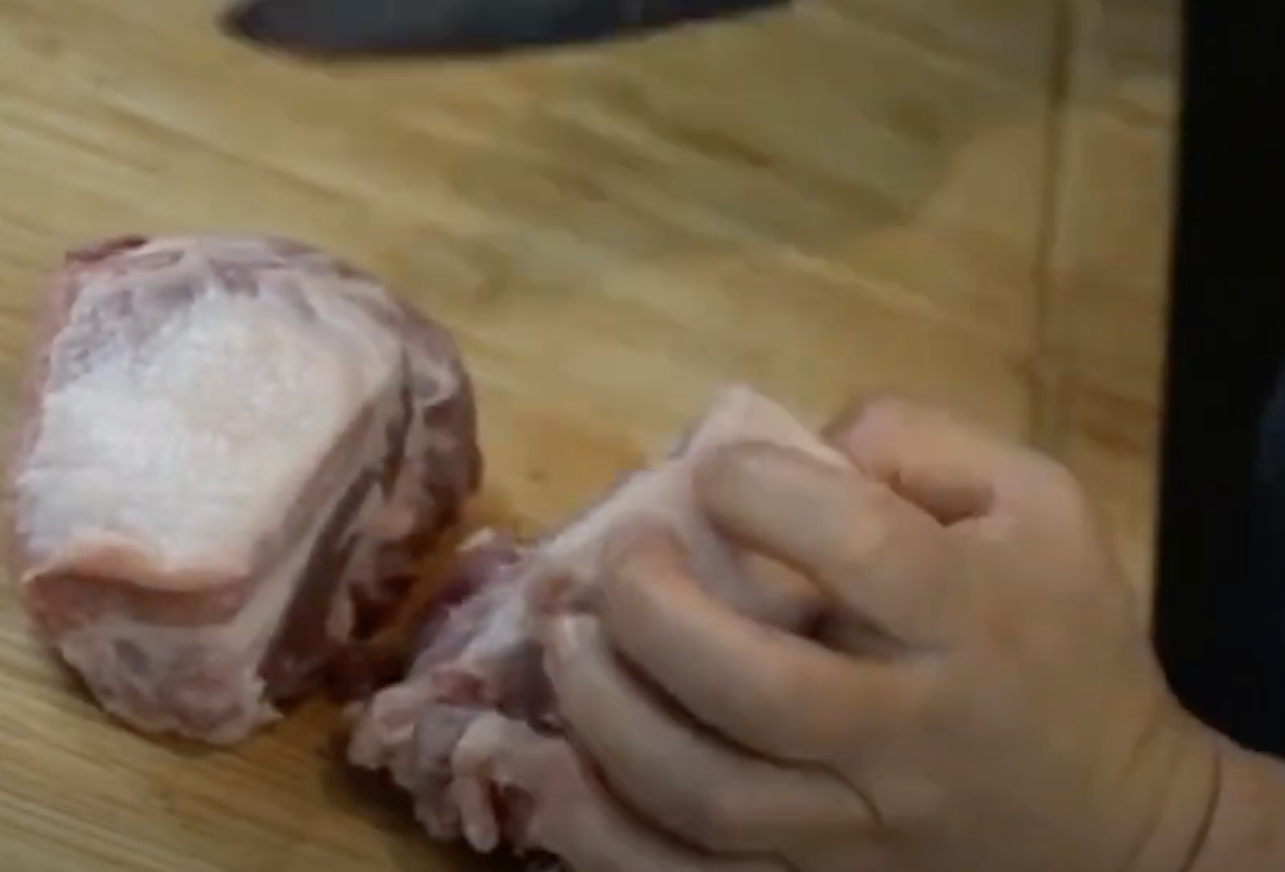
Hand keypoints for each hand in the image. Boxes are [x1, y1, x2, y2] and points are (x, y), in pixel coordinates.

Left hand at [542, 396, 1222, 871]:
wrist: (1116, 826)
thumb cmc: (1060, 635)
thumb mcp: (1035, 504)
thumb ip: (918, 445)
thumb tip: (787, 443)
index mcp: (970, 616)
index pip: (857, 550)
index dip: (759, 492)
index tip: (712, 473)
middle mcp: (908, 732)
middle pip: (756, 687)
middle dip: (653, 611)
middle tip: (615, 562)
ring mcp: (856, 829)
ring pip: (708, 796)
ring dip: (607, 716)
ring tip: (565, 644)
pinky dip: (606, 836)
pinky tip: (551, 772)